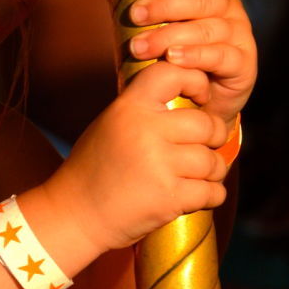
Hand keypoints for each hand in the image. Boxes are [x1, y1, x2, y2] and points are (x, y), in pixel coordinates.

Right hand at [52, 57, 232, 255]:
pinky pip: (212, 191)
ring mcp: (159, 165)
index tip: (200, 99)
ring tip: (199, 177)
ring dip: (213, 172)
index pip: (173, 73)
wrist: (73, 216)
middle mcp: (145, 131)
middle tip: (206, 148)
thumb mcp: (111, 125)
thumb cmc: (93, 170)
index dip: (196, 81)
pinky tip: (197, 196)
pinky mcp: (169, 198)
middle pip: (207, 124)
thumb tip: (187, 93)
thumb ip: (144, 108)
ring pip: (213, 161)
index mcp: (129, 108)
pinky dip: (211, 196)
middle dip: (214, 138)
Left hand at [127, 0, 255, 130]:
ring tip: (140, 47)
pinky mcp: (243, 64)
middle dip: (167, 3)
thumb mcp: (149, 22)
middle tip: (135, 13)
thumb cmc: (169, 55)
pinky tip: (173, 59)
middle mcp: (229, 9)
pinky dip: (196, 56)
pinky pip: (221, 56)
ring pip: (209, 28)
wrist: (195, 104)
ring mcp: (238, 36)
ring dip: (171, 35)